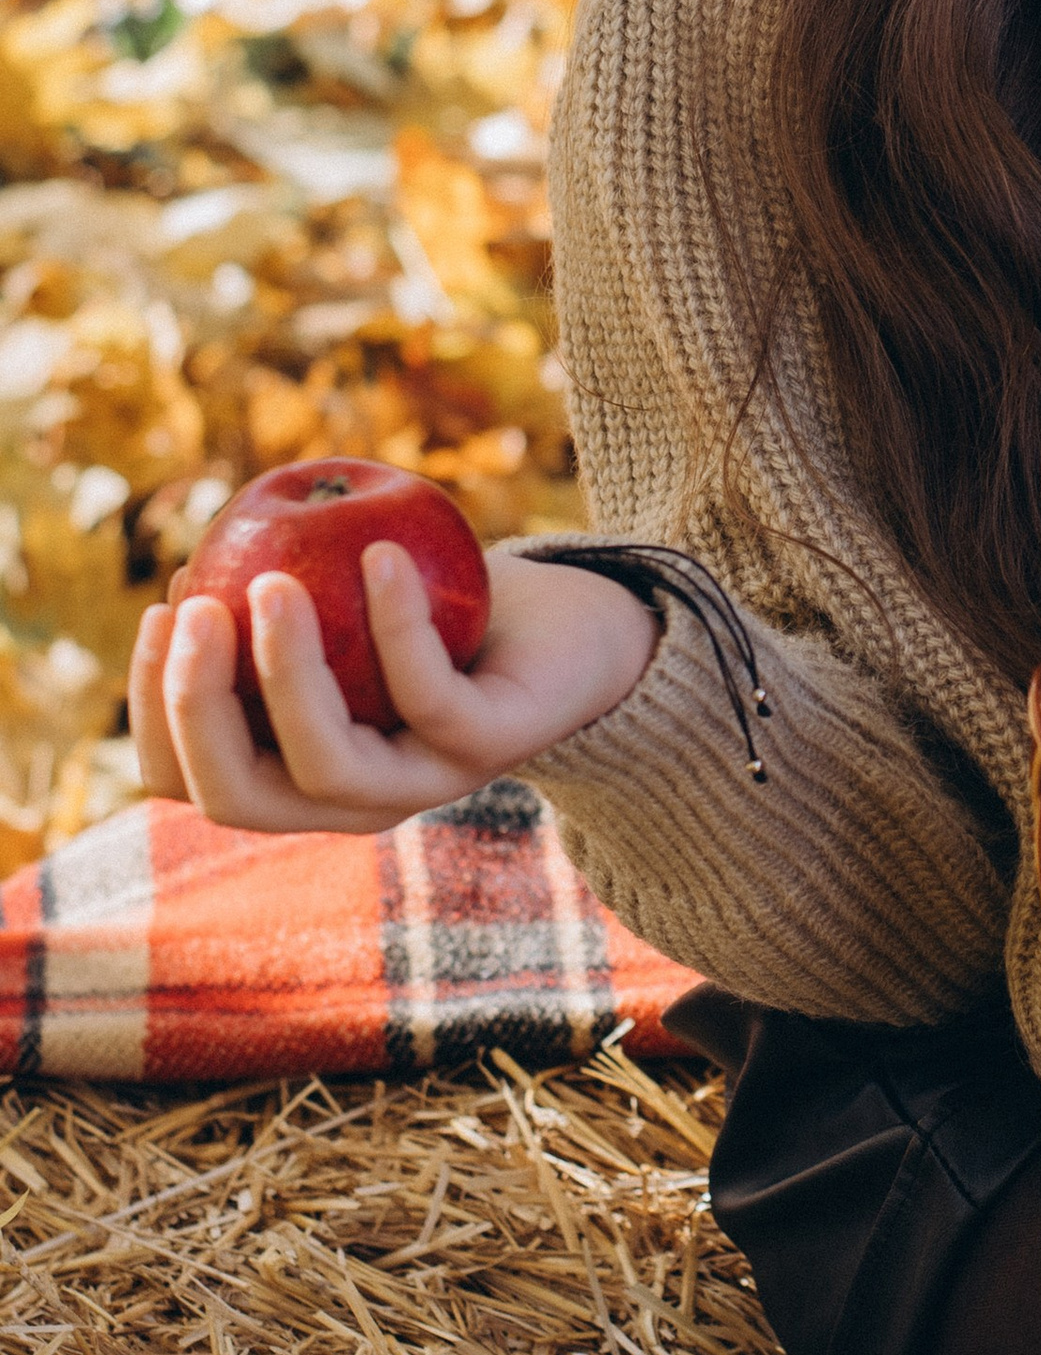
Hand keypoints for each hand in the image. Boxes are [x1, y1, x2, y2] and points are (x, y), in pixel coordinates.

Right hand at [128, 547, 659, 834]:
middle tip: (196, 605)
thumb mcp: (339, 608)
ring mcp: (423, 780)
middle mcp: (350, 800)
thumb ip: (269, 606)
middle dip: (196, 707)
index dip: (155, 708)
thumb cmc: (438, 614)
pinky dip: (397, 626)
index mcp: (294, 776)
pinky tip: (381, 554)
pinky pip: (429, 696)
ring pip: (328, 764)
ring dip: (284, 672)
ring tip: (274, 581)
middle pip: (239, 796)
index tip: (160, 613)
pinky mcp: (489, 744)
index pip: (189, 779)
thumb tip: (183, 579)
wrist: (570, 633)